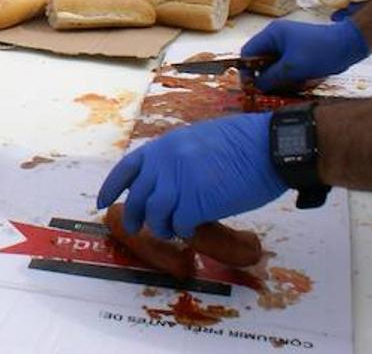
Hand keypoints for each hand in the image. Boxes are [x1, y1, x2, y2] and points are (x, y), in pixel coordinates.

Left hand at [97, 114, 287, 238]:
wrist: (269, 146)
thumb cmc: (242, 142)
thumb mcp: (198, 140)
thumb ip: (177, 159)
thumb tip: (167, 181)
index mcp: (164, 146)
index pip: (127, 169)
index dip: (111, 188)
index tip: (101, 202)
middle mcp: (166, 163)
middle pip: (138, 198)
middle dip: (135, 216)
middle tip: (139, 228)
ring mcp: (180, 182)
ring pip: (156, 215)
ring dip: (161, 227)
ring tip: (170, 231)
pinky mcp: (198, 202)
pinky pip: (180, 225)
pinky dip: (182, 231)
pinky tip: (191, 230)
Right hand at [240, 19, 368, 92]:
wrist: (348, 45)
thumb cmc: (319, 52)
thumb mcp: (293, 67)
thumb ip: (271, 77)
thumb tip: (256, 87)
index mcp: (272, 34)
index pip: (248, 52)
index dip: (246, 70)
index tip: (251, 87)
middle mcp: (277, 38)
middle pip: (261, 60)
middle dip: (266, 76)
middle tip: (271, 91)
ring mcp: (288, 45)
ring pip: (274, 66)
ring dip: (279, 78)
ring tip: (292, 85)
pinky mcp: (298, 53)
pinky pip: (286, 67)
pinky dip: (289, 76)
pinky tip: (300, 82)